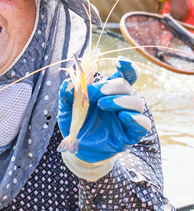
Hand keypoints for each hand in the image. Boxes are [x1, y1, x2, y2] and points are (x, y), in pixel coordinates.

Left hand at [58, 57, 150, 179]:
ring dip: (121, 100)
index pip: (124, 74)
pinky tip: (123, 116)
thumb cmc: (76, 124)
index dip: (127, 66)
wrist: (78, 148)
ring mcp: (128, 117)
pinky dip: (135, 118)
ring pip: (137, 102)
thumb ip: (67, 96)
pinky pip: (143, 123)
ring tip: (102, 104)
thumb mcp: (67, 109)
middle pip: (126, 85)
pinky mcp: (131, 133)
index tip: (120, 61)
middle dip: (111, 86)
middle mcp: (121, 101)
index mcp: (108, 91)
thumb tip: (68, 83)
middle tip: (95, 93)